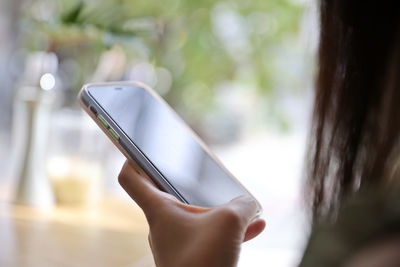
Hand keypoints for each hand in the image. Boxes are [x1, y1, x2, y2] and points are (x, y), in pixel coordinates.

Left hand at [118, 161, 265, 266]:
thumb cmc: (205, 262)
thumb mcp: (229, 222)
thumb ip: (243, 204)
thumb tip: (250, 203)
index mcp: (159, 210)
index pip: (131, 178)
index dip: (132, 157)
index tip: (138, 146)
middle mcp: (163, 225)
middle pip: (169, 193)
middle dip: (189, 182)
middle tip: (201, 170)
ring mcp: (178, 242)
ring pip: (197, 216)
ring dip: (217, 209)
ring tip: (241, 203)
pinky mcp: (193, 257)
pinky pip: (211, 235)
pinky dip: (228, 230)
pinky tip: (255, 227)